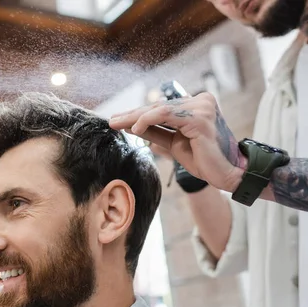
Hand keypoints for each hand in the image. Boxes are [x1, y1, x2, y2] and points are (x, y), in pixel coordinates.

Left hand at [109, 92, 246, 192]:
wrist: (226, 174)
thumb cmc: (203, 160)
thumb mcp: (173, 143)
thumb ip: (156, 133)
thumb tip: (132, 126)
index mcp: (196, 105)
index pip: (161, 107)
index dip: (138, 113)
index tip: (117, 120)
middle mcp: (201, 101)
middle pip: (158, 106)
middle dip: (132, 114)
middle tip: (112, 120)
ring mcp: (202, 107)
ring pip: (159, 108)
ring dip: (135, 116)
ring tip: (118, 124)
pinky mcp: (200, 118)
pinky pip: (167, 114)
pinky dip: (148, 120)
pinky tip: (135, 128)